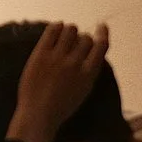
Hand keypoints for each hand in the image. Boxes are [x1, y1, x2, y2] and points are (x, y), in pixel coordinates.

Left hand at [8, 21, 110, 141]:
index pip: (102, 45)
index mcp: (88, 74)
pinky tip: (56, 29)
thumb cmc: (61, 107)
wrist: (38, 115)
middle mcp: (75, 63)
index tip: (102, 26)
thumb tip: (90, 49)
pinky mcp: (41, 54)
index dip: (103, 33)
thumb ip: (88, 70)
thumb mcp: (84, 90)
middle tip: (74, 44)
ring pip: (70, 30)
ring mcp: (57, 58)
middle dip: (82, 38)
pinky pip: (52, 31)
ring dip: (70, 31)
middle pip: (85, 38)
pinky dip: (57, 26)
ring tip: (64, 37)